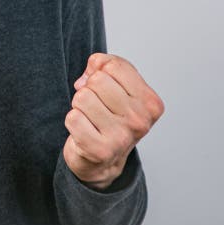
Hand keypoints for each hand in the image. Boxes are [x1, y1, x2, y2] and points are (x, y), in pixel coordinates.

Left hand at [63, 53, 163, 189]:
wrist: (104, 160)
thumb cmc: (111, 116)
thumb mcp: (118, 85)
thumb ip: (109, 64)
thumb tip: (93, 68)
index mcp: (150, 103)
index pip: (114, 67)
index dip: (101, 73)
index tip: (106, 90)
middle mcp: (140, 121)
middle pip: (97, 80)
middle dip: (89, 89)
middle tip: (96, 106)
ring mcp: (121, 138)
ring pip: (82, 97)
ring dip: (79, 105)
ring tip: (90, 118)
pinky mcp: (100, 150)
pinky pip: (72, 118)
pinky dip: (73, 121)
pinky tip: (84, 131)